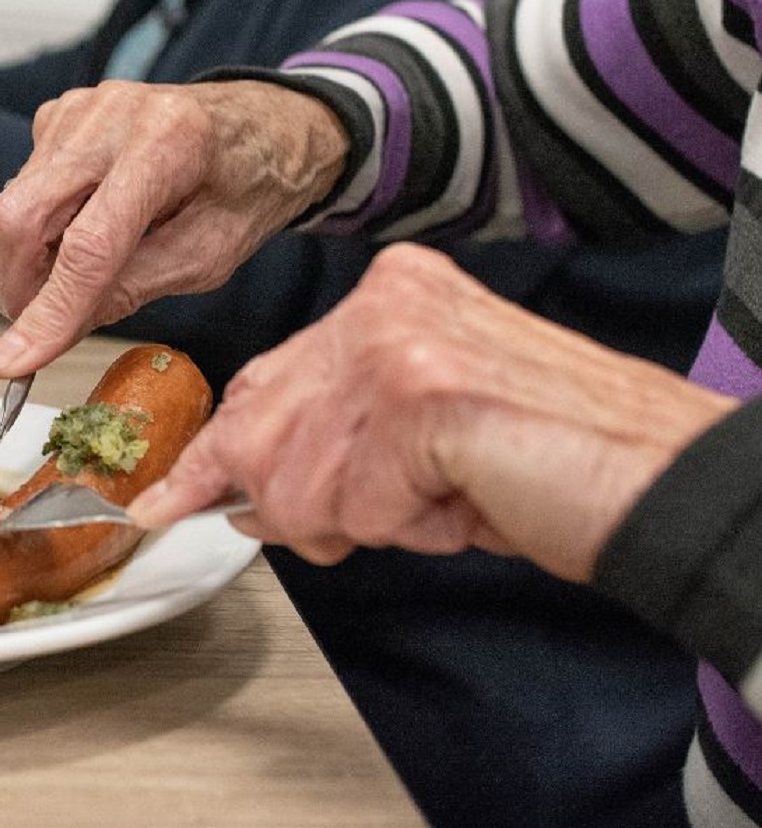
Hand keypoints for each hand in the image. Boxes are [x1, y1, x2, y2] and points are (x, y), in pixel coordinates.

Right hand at [0, 79, 347, 376]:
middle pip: (19, 214)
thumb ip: (130, 290)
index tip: (15, 362)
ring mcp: (80, 109)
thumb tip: (51, 334)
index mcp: (170, 144)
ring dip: (30, 260)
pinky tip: (81, 231)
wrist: (262, 123)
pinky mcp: (59, 113)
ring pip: (12, 205)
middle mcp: (114, 114)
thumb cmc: (246, 188)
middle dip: (15, 286)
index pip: (89, 244)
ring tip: (80, 272)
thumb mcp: (206, 257)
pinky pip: (22, 187)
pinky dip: (39, 229)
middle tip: (37, 327)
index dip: (48, 311)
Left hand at [126, 243, 735, 582]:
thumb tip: (244, 497)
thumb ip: (335, 439)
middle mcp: (384, 303)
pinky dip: (410, 530)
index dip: (213, 455)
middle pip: (259, 433)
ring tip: (446, 500)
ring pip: (299, 483)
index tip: (164, 499)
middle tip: (359, 520)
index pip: (260, 382)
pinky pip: (358, 508)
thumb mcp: (422, 434)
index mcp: (387, 296)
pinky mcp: (421, 396)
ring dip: (365, 524)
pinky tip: (466, 503)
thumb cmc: (552, 461)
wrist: (663, 478)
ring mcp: (398, 343)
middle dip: (289, 504)